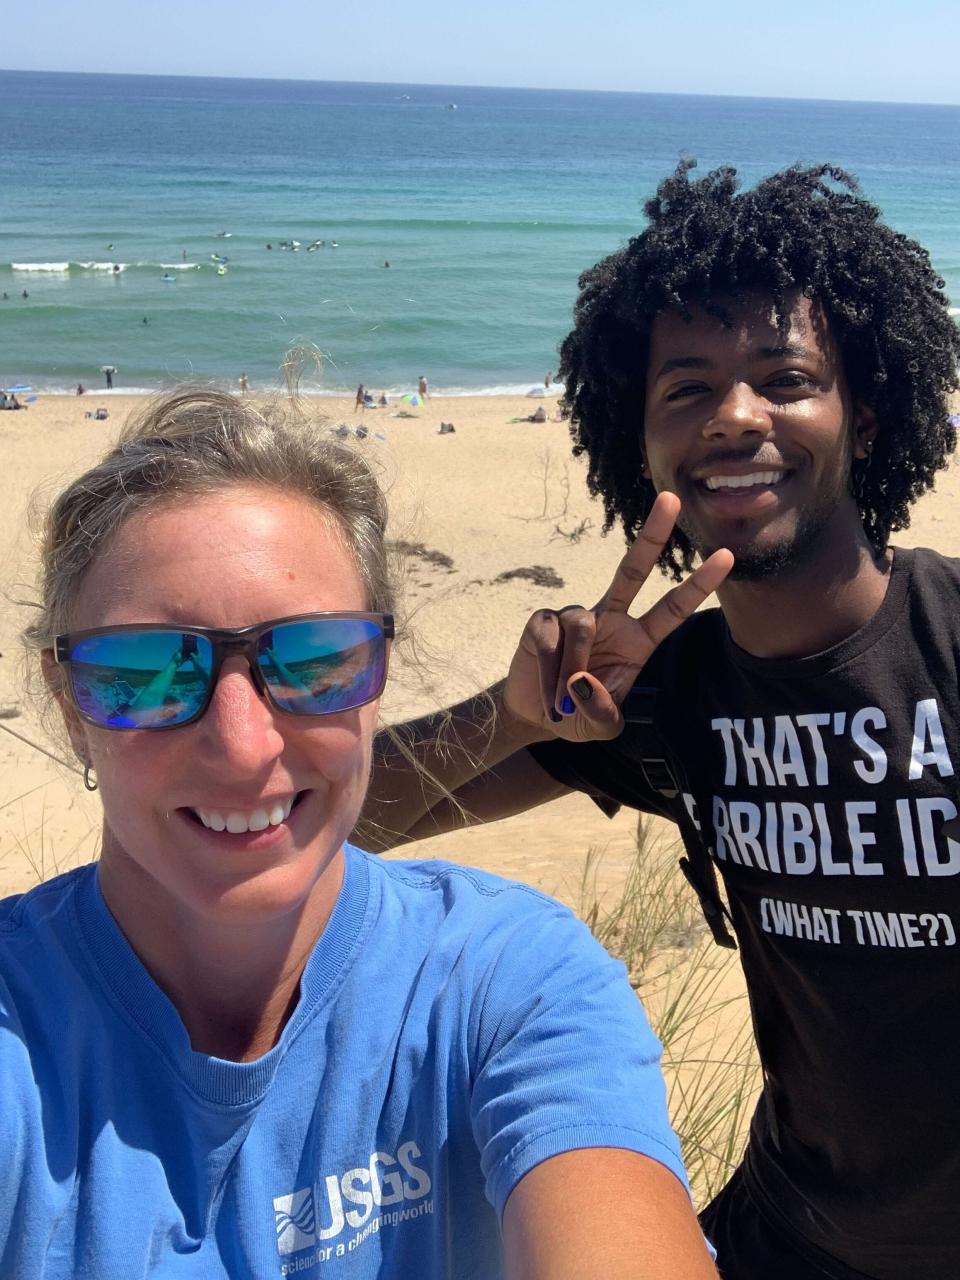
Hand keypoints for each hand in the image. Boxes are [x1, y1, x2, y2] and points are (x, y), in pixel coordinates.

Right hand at [502, 493, 732, 741]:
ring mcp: (575, 616)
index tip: (726, 557)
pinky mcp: (543, 621)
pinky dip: (548, 671)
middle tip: (671, 498)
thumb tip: (583, 683)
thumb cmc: (577, 715)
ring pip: (581, 623)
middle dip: (652, 535)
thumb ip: (602, 713)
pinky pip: (549, 636)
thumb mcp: (600, 728)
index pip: (672, 608)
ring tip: (562, 700)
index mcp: (638, 641)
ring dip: (572, 668)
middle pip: (633, 570)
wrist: (534, 715)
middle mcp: (610, 619)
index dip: (698, 585)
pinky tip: (546, 690)